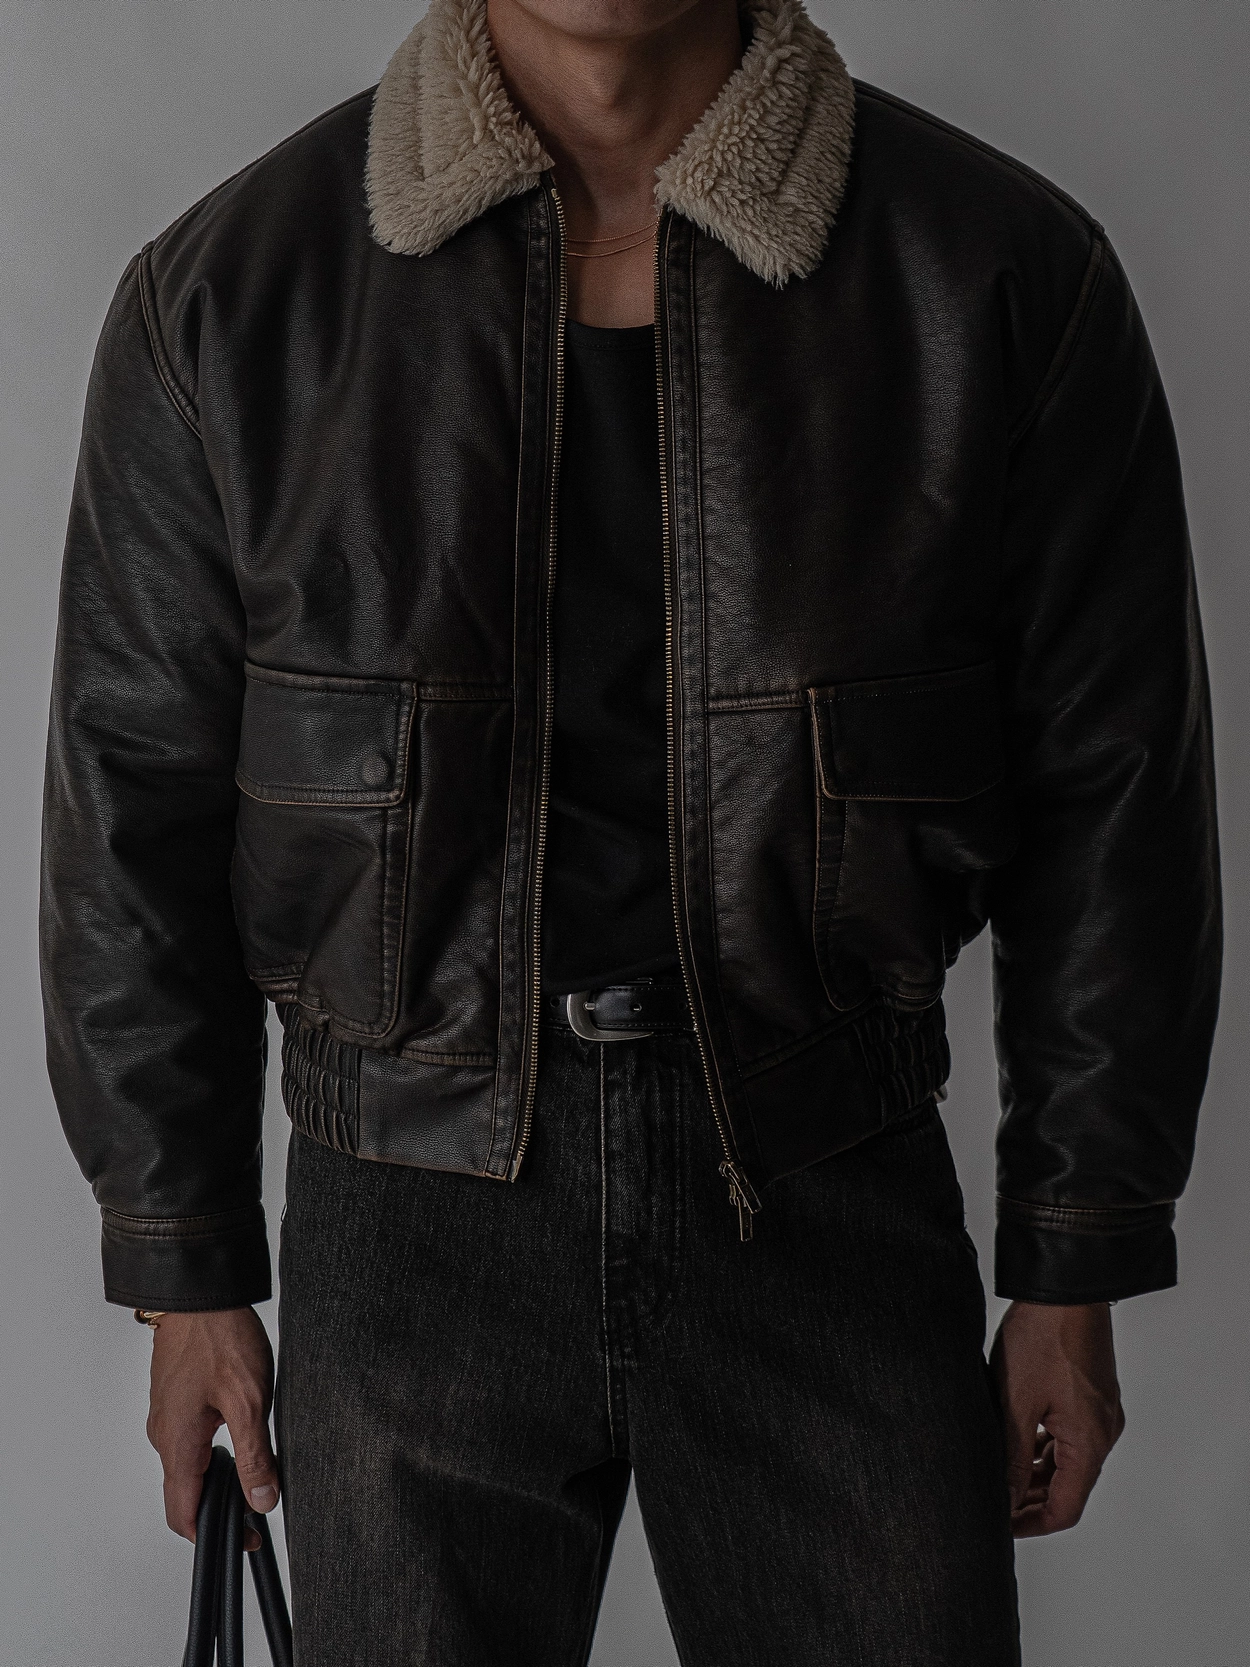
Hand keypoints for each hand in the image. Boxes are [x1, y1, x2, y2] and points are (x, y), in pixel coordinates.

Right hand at [146, 1307, 278, 1552]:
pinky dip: (210, 1453)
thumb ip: (255, 1456)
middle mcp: (163, 1435)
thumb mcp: (250, 1401)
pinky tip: (239, 1438)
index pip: (184, 1514)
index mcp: (178, 1445)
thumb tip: (262, 1501)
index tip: (245, 1538)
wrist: (198, 1292)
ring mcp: (165, 1416)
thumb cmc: (221, 1338)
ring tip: (254, 1476)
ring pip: (187, 1465)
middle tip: (257, 1510)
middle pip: (184, 1493)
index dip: (214, 1535)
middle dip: (217, 1510)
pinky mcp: (173, 1398)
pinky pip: (187, 1440)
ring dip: (215, 1479)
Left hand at [989, 1299, 1125, 1537]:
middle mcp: (1103, 1433)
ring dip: (1035, 1471)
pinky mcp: (1091, 1393)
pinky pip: (1070, 1434)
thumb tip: (1004, 1500)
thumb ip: (1012, 1457)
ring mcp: (1100, 1412)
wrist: (1065, 1286)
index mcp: (1089, 1443)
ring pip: (1068, 1459)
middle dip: (1030, 1499)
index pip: (1065, 1509)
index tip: (1000, 1526)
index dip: (1031, 1524)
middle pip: (1069, 1487)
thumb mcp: (1016, 1403)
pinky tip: (1015, 1438)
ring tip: (996, 1470)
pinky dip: (1044, 1445)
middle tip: (991, 1500)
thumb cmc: (1041, 1338)